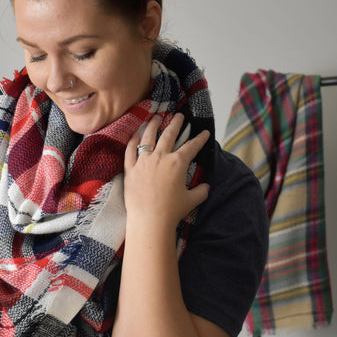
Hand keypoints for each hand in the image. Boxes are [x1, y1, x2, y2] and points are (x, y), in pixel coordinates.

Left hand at [124, 112, 209, 228]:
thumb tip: (206, 187)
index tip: (204, 132)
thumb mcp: (192, 200)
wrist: (149, 220)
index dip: (200, 139)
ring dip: (153, 125)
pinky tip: (135, 134)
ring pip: (148, 137)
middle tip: (179, 116)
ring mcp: (143, 162)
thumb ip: (201, 191)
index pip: (191, 146)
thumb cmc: (172, 211)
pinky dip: (132, 141)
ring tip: (156, 117)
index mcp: (178, 163)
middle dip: (176, 123)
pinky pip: (130, 151)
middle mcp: (160, 157)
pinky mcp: (130, 169)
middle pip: (169, 135)